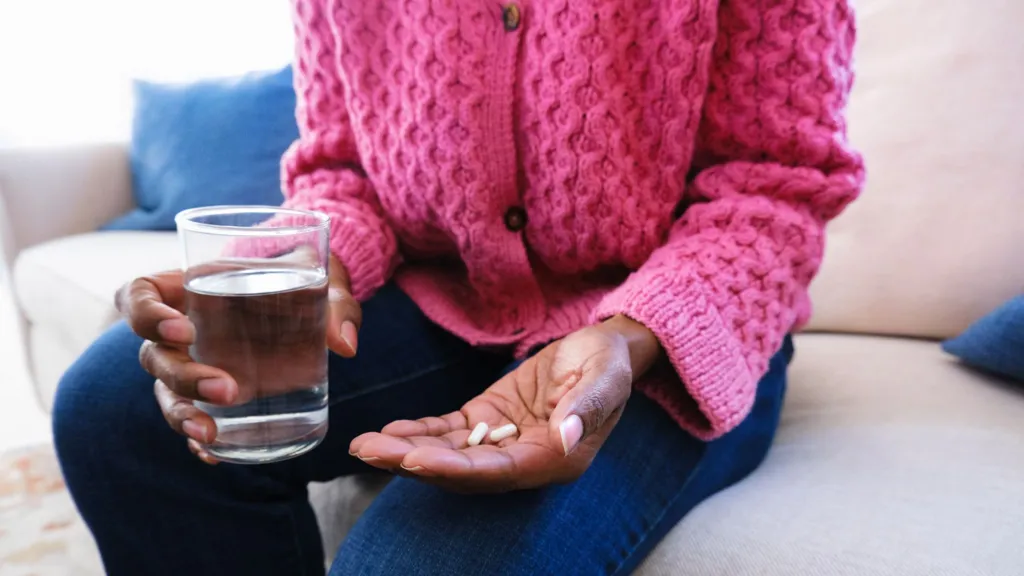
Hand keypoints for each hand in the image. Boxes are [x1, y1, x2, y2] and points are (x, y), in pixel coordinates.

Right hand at [117, 254, 358, 463]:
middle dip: (183, 377)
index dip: (146, 313)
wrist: (314, 299)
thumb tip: (345, 344)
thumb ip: (336, 303)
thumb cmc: (306, 279)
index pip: (139, 294)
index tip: (183, 330)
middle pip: (154, 355)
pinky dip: (196, 440)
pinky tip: (214, 454)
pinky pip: (191, 418)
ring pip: (166, 392)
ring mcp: (194, 364)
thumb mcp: (324, 279)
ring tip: (210, 433)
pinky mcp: (213, 394)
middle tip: (228, 388)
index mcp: (192, 286)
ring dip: (182, 414)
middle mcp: (182, 329)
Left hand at [349, 316, 661, 491]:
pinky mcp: (489, 420)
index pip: (498, 471)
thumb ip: (588, 406)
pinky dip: (419, 432)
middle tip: (369, 453)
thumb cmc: (610, 363)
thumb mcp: (607, 377)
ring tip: (362, 446)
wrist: (605, 348)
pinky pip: (449, 432)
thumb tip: (568, 437)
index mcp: (556, 457)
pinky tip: (387, 431)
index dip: (456, 469)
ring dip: (406, 451)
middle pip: (463, 471)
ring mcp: (504, 440)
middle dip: (415, 463)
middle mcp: (525, 458)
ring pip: (449, 454)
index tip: (415, 460)